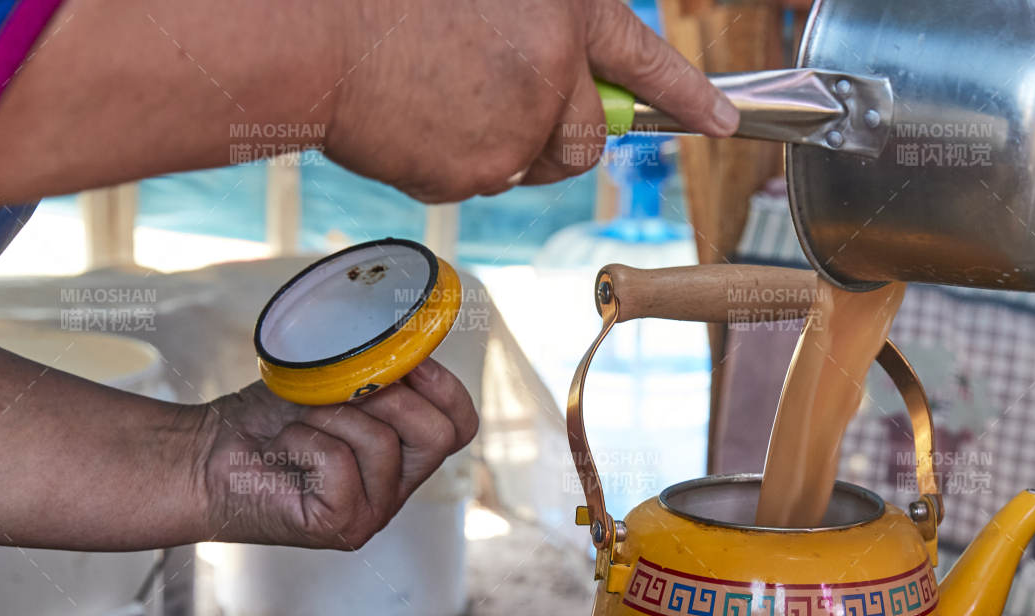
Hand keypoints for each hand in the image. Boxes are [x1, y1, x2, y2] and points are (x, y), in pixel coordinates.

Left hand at [195, 359, 478, 548]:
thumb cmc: (265, 420)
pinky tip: (283, 453)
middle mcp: (397, 487)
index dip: (445, 387)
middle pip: (440, 435)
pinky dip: (304, 442)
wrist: (204, 455)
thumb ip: (375, 369)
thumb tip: (404, 343)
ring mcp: (373, 513)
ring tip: (299, 423)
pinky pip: (340, 462)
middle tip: (345, 388)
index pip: (460, 425)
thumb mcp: (331, 381)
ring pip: (384, 443)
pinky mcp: (342, 527)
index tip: (411, 359)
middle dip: (393, 396)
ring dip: (332, 415)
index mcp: (404, 453)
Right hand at [324, 0, 739, 199]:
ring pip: (535, 164)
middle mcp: (553, 72)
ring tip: (445, 99)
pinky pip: (481, 180)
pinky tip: (416, 118)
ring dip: (508, 147)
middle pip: (589, 139)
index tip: (723, 121)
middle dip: (562, 134)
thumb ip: (538, 23)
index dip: (690, 94)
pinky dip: (456, 162)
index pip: (645, 62)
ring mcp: (516, 129)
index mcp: (563, 11)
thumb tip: (561, 58)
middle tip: (509, 106)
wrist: (312, 34)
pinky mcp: (476, 173)